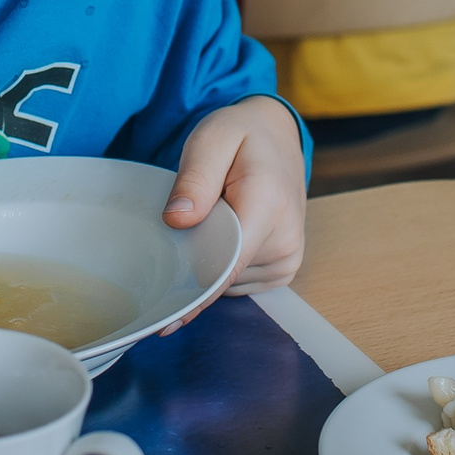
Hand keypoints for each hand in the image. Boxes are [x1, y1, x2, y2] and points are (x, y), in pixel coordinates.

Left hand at [161, 95, 305, 314]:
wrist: (276, 136)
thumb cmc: (241, 135)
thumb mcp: (211, 138)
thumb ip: (195, 178)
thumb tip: (178, 219)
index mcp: (268, 204)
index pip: (226, 263)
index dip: (194, 290)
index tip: (165, 319)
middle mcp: (286, 238)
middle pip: (223, 275)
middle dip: (193, 263)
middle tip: (181, 225)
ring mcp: (288, 257)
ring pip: (229, 283)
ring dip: (209, 262)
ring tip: (211, 221)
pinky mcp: (284, 267)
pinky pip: (239, 282)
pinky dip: (223, 266)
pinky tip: (222, 237)